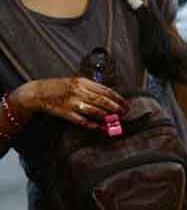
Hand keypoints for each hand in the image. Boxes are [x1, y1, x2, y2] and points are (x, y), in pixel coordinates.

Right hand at [11, 78, 125, 131]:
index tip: (126, 105)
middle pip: (103, 101)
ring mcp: (72, 102)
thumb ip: (91, 87)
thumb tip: (110, 96)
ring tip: (115, 121)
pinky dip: (93, 125)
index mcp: (82, 82)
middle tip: (124, 114)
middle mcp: (78, 91)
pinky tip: (100, 128)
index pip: (106, 90)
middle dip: (116, 108)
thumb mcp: (76, 81)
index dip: (118, 99)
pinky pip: (82, 121)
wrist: (37, 93)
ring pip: (95, 111)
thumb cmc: (59, 87)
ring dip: (107, 117)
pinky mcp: (65, 113)